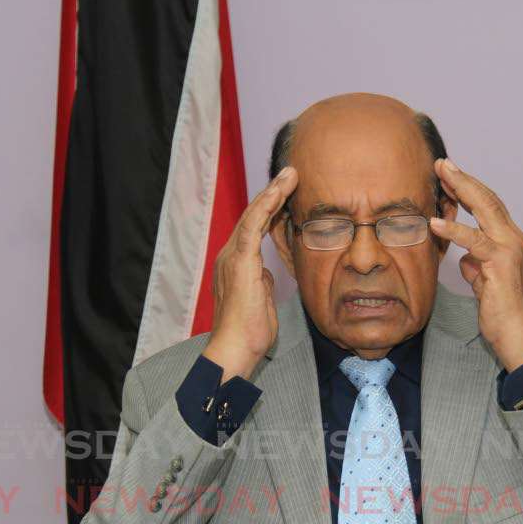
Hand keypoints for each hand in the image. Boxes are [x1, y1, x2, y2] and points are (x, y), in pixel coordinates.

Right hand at [203, 166, 297, 381]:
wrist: (235, 349)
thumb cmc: (249, 333)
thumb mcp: (260, 301)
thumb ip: (262, 283)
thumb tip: (267, 275)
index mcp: (237, 265)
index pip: (255, 229)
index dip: (271, 210)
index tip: (289, 194)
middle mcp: (230, 255)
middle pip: (254, 216)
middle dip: (273, 194)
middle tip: (292, 173)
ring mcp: (232, 256)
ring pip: (253, 215)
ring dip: (273, 193)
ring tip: (290, 175)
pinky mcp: (240, 261)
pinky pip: (253, 226)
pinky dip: (266, 205)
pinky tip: (279, 191)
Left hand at [429, 159, 522, 371]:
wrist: (520, 337)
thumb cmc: (503, 315)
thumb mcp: (485, 285)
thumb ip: (477, 268)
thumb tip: (465, 260)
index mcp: (511, 243)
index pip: (489, 207)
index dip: (469, 189)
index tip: (448, 175)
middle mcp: (514, 240)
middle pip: (488, 199)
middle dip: (464, 179)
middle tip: (442, 163)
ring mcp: (511, 249)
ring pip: (486, 209)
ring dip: (462, 189)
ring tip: (441, 175)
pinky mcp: (501, 264)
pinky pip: (475, 242)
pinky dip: (454, 229)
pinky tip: (435, 223)